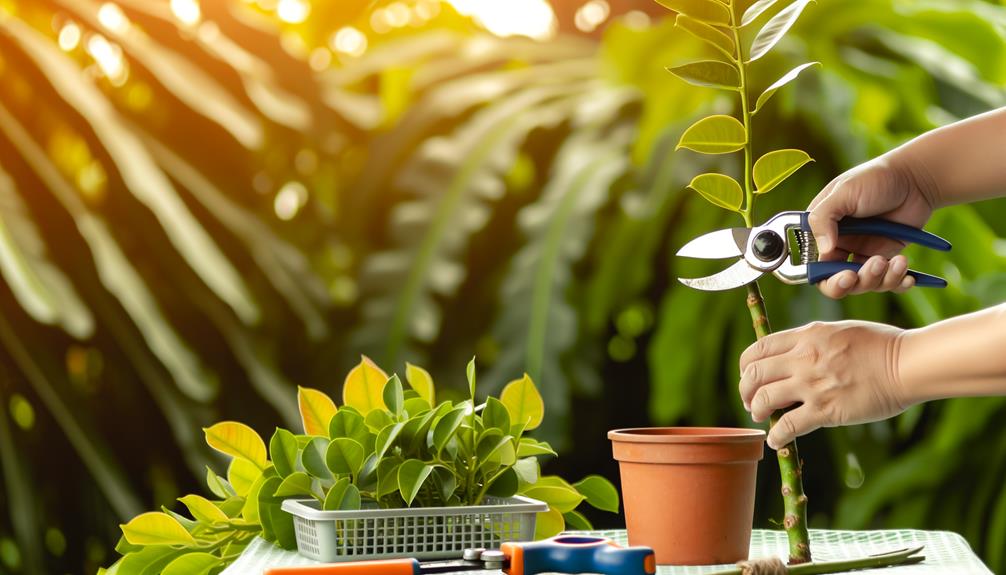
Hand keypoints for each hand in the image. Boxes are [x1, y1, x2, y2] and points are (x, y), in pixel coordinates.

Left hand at [739, 321, 909, 449]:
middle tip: (749, 401)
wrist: (907, 365)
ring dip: (757, 411)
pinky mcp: (826, 410)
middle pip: (754, 374)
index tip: (748, 376)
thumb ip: (811, 340)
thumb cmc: (881, 346)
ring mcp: (812, 384)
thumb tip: (791, 354)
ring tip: (762, 417)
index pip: (758, 348)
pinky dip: (776, 437)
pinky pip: (787, 426)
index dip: (746, 366)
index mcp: (806, 336)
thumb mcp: (838, 330)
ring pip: (763, 399)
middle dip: (744, 390)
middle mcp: (803, 358)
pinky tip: (777, 441)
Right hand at [807, 154, 937, 297]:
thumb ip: (823, 218)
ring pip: (864, 284)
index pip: (814, 264)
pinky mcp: (886, 258)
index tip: (844, 275)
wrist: (915, 179)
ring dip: (880, 279)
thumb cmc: (876, 178)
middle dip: (851, 283)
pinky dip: (898, 283)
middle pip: (837, 282)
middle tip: (862, 275)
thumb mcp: (843, 192)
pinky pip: (888, 282)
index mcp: (823, 231)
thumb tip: (823, 250)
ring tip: (897, 261)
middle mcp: (840, 246)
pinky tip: (908, 276)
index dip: (825, 277)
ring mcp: (863, 253)